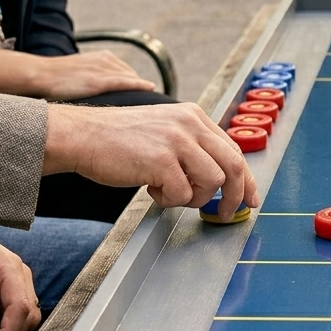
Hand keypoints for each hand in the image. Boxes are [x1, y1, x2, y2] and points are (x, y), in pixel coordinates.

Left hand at [0, 218, 39, 330]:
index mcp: (9, 268)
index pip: (21, 307)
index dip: (9, 330)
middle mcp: (20, 275)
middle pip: (30, 313)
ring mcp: (17, 282)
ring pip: (26, 314)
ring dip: (10, 329)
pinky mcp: (10, 288)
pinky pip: (16, 311)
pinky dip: (6, 323)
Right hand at [31, 52, 155, 99]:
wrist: (39, 75)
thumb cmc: (55, 80)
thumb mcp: (81, 75)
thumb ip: (96, 82)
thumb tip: (105, 98)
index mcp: (103, 58)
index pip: (128, 73)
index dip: (137, 86)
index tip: (146, 99)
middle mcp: (107, 60)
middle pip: (134, 77)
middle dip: (142, 90)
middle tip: (153, 107)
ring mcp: (105, 69)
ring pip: (133, 80)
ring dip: (143, 92)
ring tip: (153, 107)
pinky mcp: (101, 79)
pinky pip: (127, 83)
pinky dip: (140, 87)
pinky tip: (150, 91)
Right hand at [44, 102, 259, 220]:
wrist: (81, 135)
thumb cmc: (117, 139)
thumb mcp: (164, 130)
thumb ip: (192, 146)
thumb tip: (219, 177)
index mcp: (194, 116)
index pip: (234, 150)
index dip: (246, 179)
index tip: (249, 198)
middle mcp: (190, 124)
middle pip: (234, 166)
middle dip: (235, 196)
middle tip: (225, 214)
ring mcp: (177, 141)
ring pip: (213, 182)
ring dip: (194, 197)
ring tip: (169, 192)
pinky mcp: (161, 160)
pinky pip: (183, 193)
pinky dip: (169, 200)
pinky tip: (150, 188)